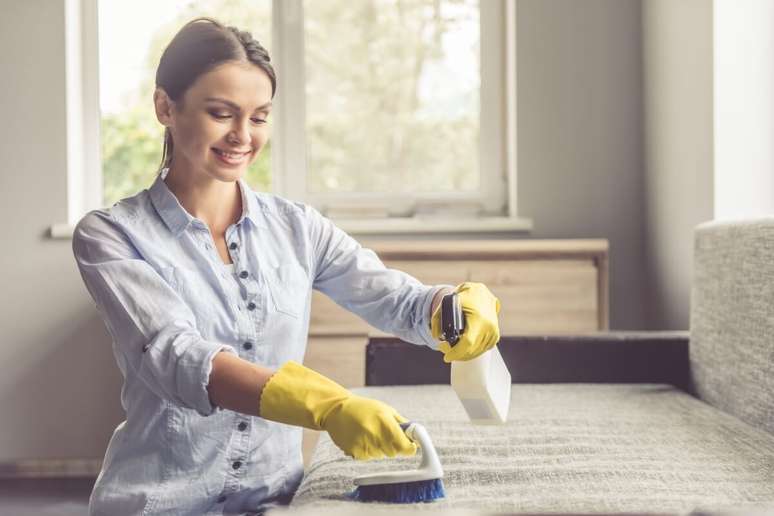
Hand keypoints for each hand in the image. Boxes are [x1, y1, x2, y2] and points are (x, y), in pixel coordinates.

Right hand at [259, 361, 416, 459]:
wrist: (336, 410)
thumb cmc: (363, 408)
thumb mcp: (385, 409)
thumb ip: (401, 423)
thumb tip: (416, 435)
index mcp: (385, 422)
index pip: (405, 446)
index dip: (410, 448)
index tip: (410, 446)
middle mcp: (375, 434)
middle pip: (394, 452)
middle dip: (393, 445)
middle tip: (383, 433)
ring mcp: (364, 444)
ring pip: (381, 455)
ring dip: (379, 447)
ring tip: (368, 433)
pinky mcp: (355, 452)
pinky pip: (368, 458)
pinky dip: (367, 450)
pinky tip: (360, 438)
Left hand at [431, 282, 500, 362]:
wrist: (480, 292)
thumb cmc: (463, 298)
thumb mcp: (446, 304)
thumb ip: (438, 319)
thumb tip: (436, 337)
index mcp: (478, 318)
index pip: (467, 343)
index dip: (456, 353)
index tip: (446, 357)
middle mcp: (489, 326)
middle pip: (471, 351)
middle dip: (456, 355)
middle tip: (445, 350)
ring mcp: (494, 331)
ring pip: (477, 352)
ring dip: (464, 355)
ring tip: (452, 348)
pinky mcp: (495, 335)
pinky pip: (483, 350)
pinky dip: (472, 351)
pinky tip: (464, 347)